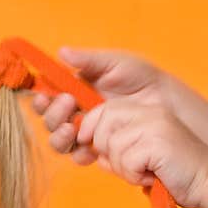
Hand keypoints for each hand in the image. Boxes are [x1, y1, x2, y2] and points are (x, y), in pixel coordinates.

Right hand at [31, 47, 169, 165]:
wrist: (166, 103)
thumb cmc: (141, 78)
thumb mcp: (115, 63)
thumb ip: (88, 60)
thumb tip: (61, 52)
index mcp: (73, 90)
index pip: (47, 97)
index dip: (41, 99)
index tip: (44, 96)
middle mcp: (75, 112)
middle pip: (49, 120)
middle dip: (53, 115)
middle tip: (69, 104)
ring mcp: (86, 132)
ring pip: (59, 140)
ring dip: (59, 136)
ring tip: (72, 129)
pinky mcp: (99, 149)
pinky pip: (79, 156)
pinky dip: (78, 154)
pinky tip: (88, 150)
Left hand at [77, 99, 207, 207]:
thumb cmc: (170, 171)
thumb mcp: (136, 152)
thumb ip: (113, 143)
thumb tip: (83, 142)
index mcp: (143, 110)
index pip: (102, 110)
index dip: (89, 127)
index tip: (87, 144)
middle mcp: (149, 112)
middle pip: (102, 123)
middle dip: (105, 150)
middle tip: (128, 166)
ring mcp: (154, 124)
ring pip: (112, 145)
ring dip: (122, 168)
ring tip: (143, 172)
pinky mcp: (158, 141)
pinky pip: (126, 160)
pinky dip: (133, 175)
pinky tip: (151, 176)